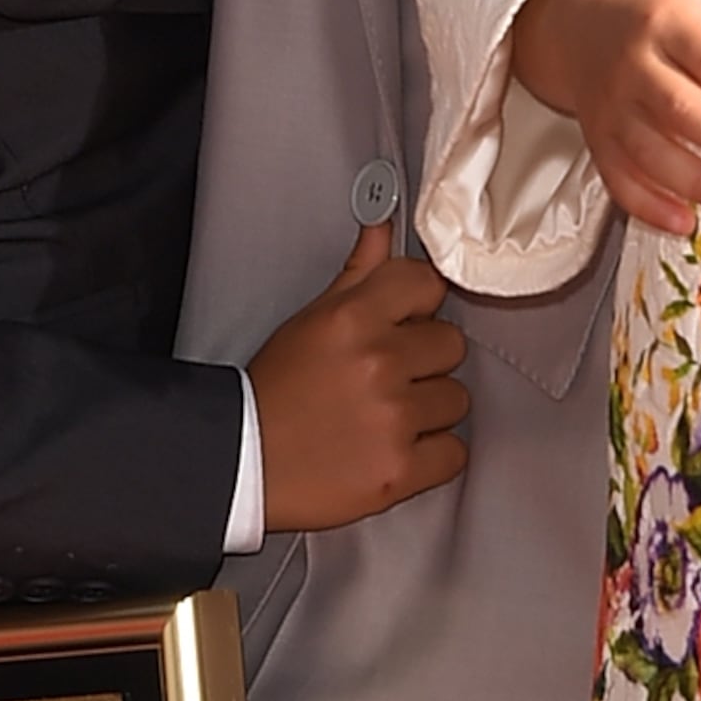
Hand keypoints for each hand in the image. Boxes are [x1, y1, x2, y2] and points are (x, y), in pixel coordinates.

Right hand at [252, 223, 467, 528]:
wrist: (244, 462)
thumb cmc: (274, 393)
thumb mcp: (311, 321)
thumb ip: (358, 275)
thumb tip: (382, 231)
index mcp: (352, 319)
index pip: (427, 284)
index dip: (419, 306)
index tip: (408, 322)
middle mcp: (378, 363)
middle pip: (451, 344)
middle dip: (425, 361)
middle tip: (389, 377)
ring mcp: (393, 419)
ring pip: (457, 399)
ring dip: (429, 411)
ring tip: (387, 417)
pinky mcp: (401, 470)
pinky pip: (455, 452)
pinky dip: (432, 456)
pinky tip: (397, 449)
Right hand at [511, 0, 700, 236]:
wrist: (577, 18)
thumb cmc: (654, 10)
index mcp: (668, 23)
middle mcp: (635, 66)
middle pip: (680, 108)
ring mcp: (613, 107)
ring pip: (650, 152)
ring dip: (698, 182)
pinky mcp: (599, 139)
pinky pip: (619, 179)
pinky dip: (650, 207)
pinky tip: (685, 221)